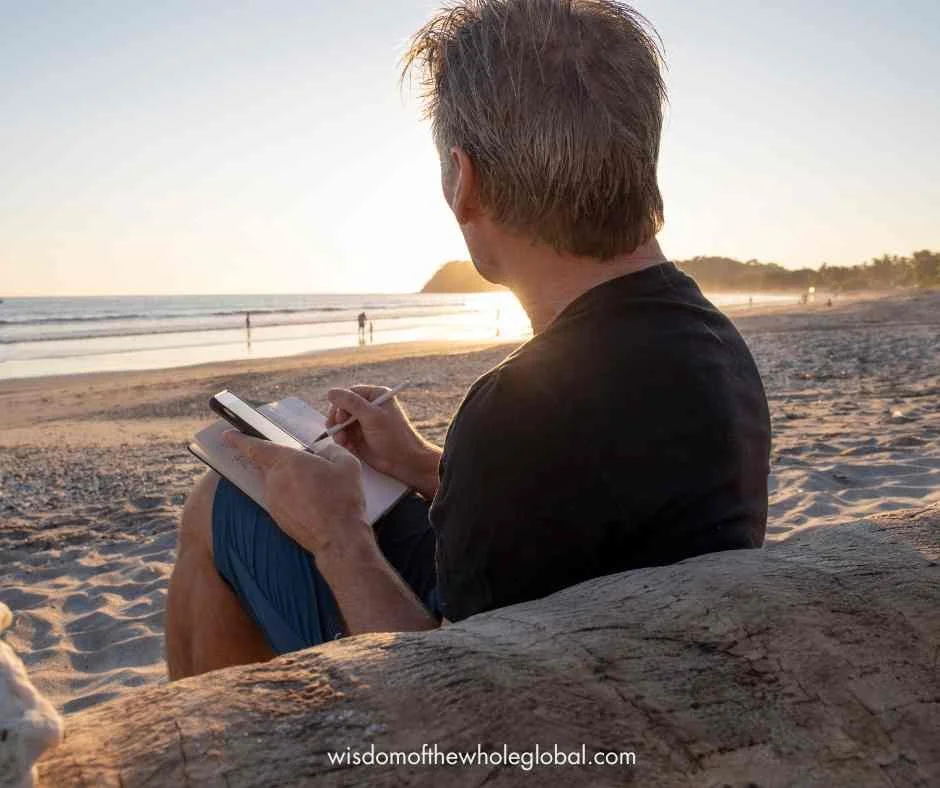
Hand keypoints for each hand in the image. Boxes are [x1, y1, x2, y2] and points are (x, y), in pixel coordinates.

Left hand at [222, 431, 370, 557]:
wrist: (338, 538)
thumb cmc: (343, 499)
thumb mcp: (347, 465)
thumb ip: (331, 450)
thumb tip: (324, 449)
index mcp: (288, 462)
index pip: (257, 447)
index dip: (240, 440)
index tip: (227, 435)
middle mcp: (275, 480)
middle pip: (269, 465)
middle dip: (280, 463)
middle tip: (302, 467)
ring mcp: (273, 501)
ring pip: (277, 483)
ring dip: (290, 483)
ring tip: (316, 490)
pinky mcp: (277, 517)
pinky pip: (282, 500)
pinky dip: (293, 498)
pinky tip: (313, 504)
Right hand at [326, 386, 441, 499]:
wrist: (404, 462)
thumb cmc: (393, 437)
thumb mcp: (372, 417)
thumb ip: (351, 403)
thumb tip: (330, 392)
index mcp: (375, 396)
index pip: (349, 394)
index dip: (341, 404)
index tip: (340, 418)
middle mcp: (368, 407)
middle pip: (342, 408)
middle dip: (337, 420)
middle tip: (336, 430)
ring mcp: (362, 423)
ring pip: (340, 423)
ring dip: (338, 431)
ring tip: (342, 441)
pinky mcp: (358, 437)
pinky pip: (343, 435)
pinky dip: (342, 440)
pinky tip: (347, 446)